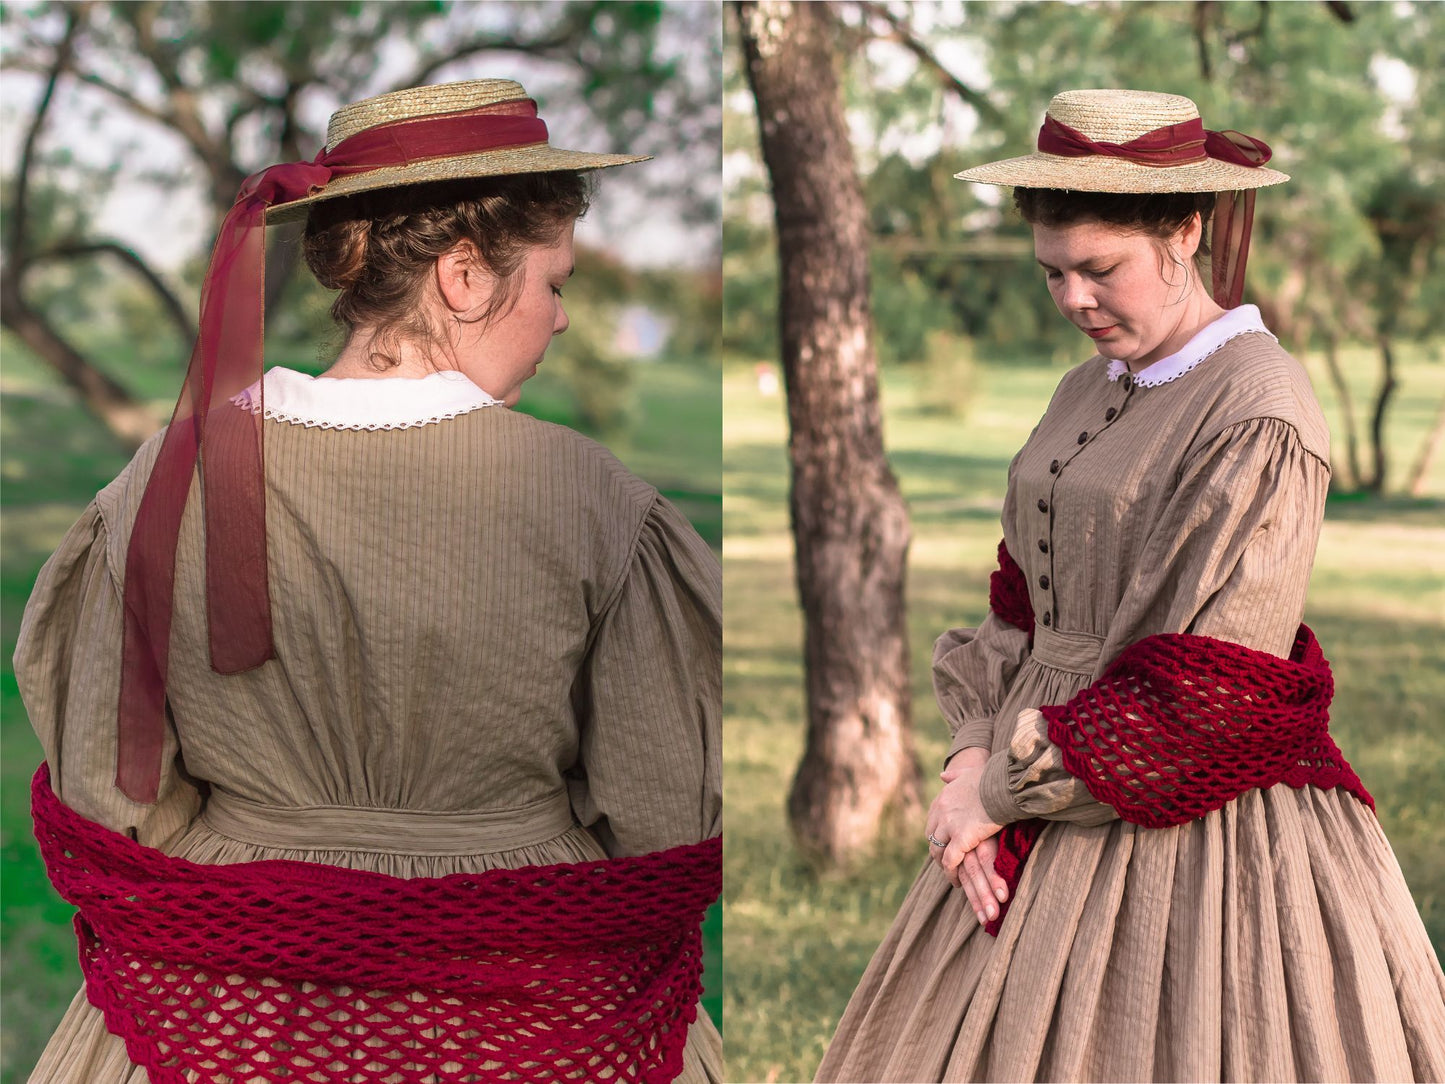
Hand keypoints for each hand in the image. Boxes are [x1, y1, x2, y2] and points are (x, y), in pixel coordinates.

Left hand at [928, 749, 1005, 924]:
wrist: (1004, 785)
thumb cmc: (993, 778)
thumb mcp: (968, 773)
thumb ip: (954, 776)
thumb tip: (942, 775)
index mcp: (943, 798)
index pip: (933, 821)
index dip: (938, 834)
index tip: (945, 843)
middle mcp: (941, 812)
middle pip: (932, 837)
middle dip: (938, 851)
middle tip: (946, 862)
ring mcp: (949, 826)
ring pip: (938, 852)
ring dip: (943, 865)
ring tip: (951, 876)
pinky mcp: (961, 840)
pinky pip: (950, 861)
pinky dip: (951, 873)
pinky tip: (956, 882)